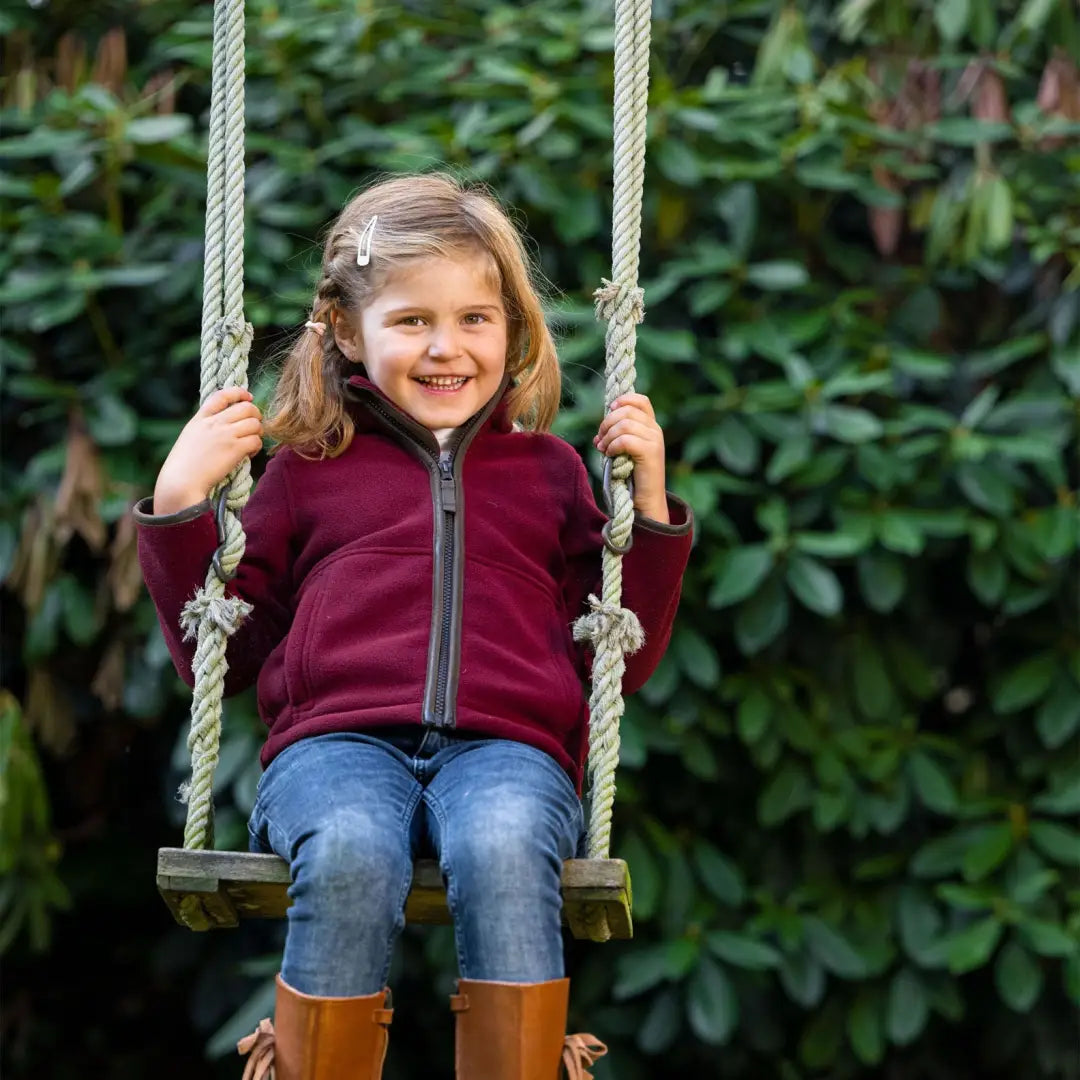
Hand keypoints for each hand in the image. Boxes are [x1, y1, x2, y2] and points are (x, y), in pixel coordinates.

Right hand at [153, 387, 262, 513]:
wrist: (181, 481)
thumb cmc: (183, 466)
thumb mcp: (190, 437)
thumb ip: (206, 427)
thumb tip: (224, 424)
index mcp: (201, 418)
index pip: (223, 395)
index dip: (239, 393)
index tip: (248, 398)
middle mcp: (214, 423)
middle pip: (247, 408)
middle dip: (256, 415)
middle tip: (254, 427)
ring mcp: (225, 435)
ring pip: (255, 423)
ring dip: (258, 433)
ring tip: (251, 443)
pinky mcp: (234, 449)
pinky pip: (256, 440)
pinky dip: (257, 447)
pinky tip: (249, 454)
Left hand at [593, 393, 668, 523]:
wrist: (646, 500)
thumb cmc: (632, 476)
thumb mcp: (625, 451)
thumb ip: (618, 436)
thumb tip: (600, 431)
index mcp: (651, 427)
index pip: (641, 401)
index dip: (623, 400)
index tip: (609, 411)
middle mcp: (655, 430)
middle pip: (627, 411)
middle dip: (607, 423)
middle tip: (599, 439)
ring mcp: (655, 440)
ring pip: (624, 424)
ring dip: (608, 435)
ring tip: (603, 448)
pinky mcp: (650, 452)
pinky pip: (625, 439)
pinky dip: (613, 446)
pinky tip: (609, 455)